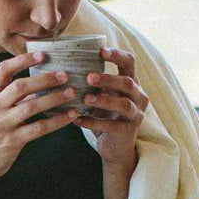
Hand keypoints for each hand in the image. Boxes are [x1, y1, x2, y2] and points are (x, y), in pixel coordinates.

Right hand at [0, 51, 83, 182]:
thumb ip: (10, 96)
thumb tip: (40, 82)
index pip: (3, 70)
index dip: (22, 60)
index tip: (41, 54)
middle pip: (20, 87)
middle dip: (44, 79)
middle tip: (64, 75)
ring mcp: (2, 124)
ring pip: (31, 107)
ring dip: (53, 98)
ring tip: (71, 93)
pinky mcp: (12, 141)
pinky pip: (38, 128)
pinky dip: (56, 121)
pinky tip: (69, 116)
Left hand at [76, 47, 146, 170]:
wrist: (115, 146)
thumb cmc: (105, 115)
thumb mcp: (101, 95)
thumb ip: (91, 82)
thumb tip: (60, 66)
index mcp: (131, 82)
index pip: (130, 62)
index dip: (117, 55)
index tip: (101, 51)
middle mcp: (138, 96)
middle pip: (127, 82)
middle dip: (108, 79)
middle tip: (89, 77)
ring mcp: (136, 114)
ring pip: (124, 104)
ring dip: (104, 100)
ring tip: (86, 98)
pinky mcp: (128, 131)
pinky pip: (111, 125)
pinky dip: (93, 122)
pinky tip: (77, 120)